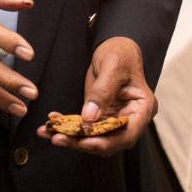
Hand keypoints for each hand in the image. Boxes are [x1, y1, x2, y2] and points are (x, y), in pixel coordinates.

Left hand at [38, 36, 153, 156]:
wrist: (115, 48)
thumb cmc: (120, 54)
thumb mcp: (112, 67)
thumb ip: (102, 92)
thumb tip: (89, 118)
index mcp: (143, 108)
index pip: (127, 135)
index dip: (105, 142)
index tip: (83, 142)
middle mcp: (131, 118)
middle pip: (109, 141)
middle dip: (82, 142)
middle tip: (58, 138)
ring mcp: (116, 119)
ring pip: (94, 137)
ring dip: (71, 137)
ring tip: (48, 132)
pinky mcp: (102, 117)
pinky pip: (85, 128)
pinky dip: (68, 127)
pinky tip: (51, 125)